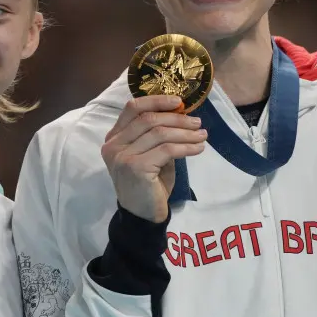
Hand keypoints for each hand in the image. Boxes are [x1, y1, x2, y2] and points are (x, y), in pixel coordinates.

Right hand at [101, 95, 206, 222]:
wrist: (143, 214)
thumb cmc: (149, 183)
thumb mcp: (150, 154)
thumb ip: (157, 135)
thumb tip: (182, 115)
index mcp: (114, 137)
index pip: (133, 108)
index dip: (157, 101)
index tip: (179, 102)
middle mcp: (114, 145)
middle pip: (149, 119)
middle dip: (177, 119)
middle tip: (197, 123)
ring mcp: (122, 157)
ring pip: (160, 134)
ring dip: (185, 133)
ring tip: (202, 135)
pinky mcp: (136, 168)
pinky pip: (167, 150)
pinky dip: (186, 147)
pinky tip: (198, 149)